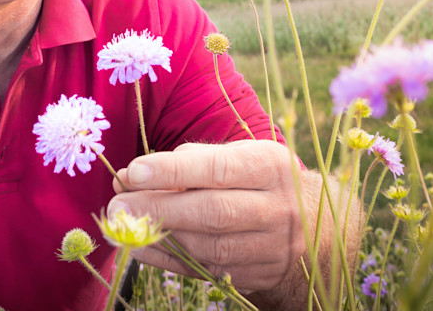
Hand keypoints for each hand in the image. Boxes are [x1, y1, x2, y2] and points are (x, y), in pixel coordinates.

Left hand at [108, 139, 315, 307]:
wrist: (314, 224)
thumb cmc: (259, 179)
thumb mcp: (239, 156)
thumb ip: (189, 161)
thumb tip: (133, 176)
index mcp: (270, 167)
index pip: (218, 168)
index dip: (173, 171)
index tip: (133, 171)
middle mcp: (277, 208)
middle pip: (213, 211)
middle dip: (159, 208)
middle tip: (118, 205)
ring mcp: (271, 247)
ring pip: (210, 246)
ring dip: (161, 236)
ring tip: (124, 225)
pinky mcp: (258, 275)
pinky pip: (207, 270)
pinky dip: (169, 259)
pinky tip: (141, 246)